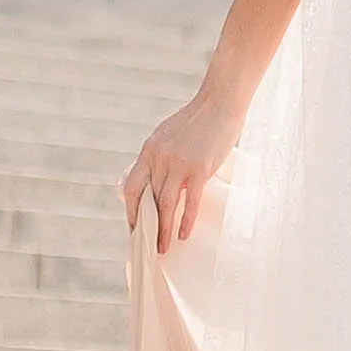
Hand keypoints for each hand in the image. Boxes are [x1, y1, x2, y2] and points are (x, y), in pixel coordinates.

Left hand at [122, 85, 240, 259]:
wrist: (220, 102)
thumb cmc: (198, 119)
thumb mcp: (169, 135)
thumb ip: (161, 158)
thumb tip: (159, 183)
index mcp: (149, 150)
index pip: (132, 186)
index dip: (130, 209)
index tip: (134, 226)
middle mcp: (159, 158)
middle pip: (146, 199)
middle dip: (144, 225)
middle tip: (146, 244)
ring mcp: (179, 164)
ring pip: (165, 205)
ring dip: (162, 230)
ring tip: (162, 248)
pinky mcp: (199, 169)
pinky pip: (190, 202)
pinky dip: (185, 221)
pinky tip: (182, 234)